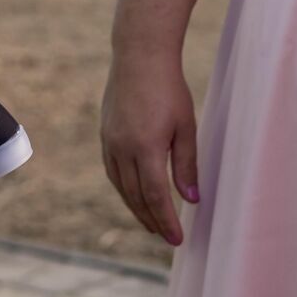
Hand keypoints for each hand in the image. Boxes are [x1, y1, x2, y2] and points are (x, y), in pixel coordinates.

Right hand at [101, 52, 198, 246]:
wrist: (138, 57)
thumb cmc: (169, 90)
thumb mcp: (186, 128)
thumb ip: (187, 165)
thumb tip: (191, 199)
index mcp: (145, 148)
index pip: (156, 196)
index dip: (166, 220)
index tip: (177, 240)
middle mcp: (122, 148)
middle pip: (135, 195)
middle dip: (151, 219)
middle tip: (166, 237)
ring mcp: (110, 140)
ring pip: (120, 185)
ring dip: (135, 207)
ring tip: (149, 222)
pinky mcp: (105, 133)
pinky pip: (112, 169)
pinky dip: (122, 187)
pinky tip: (131, 193)